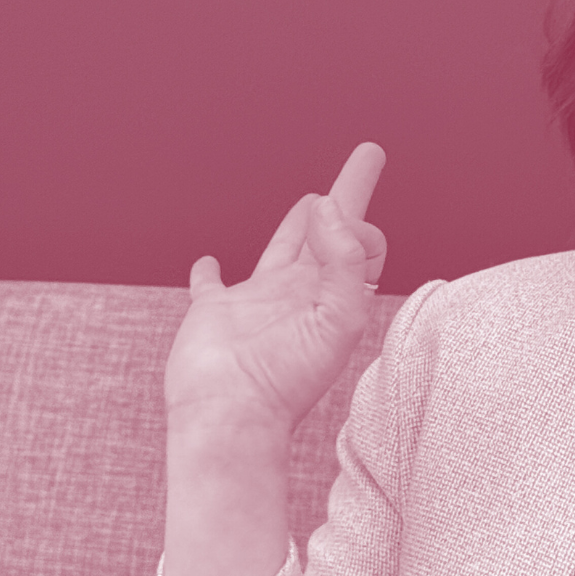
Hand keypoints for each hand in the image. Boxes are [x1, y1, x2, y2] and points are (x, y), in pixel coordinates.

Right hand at [164, 142, 387, 435]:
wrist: (230, 418)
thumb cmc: (286, 380)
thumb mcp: (337, 319)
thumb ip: (344, 260)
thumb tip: (327, 208)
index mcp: (330, 294)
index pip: (363, 245)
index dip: (363, 223)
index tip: (350, 215)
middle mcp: (299, 294)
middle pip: (328, 233)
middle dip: (347, 198)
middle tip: (367, 158)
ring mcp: (256, 304)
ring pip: (280, 250)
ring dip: (297, 223)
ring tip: (311, 199)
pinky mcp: (213, 315)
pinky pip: (210, 286)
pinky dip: (208, 273)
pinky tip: (208, 263)